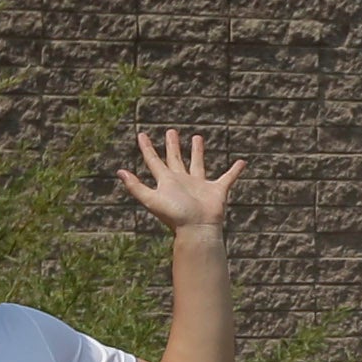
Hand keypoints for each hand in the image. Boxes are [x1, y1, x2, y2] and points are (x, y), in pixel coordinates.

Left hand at [115, 128, 240, 235]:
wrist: (197, 229)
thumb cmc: (175, 216)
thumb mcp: (152, 200)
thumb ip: (136, 187)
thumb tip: (119, 171)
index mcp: (167, 181)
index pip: (154, 161)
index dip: (147, 148)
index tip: (141, 135)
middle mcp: (182, 181)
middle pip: (175, 159)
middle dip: (172, 145)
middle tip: (171, 131)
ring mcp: (200, 185)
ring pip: (198, 163)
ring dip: (197, 151)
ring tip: (197, 137)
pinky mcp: (217, 190)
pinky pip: (228, 178)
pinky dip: (235, 171)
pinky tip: (242, 163)